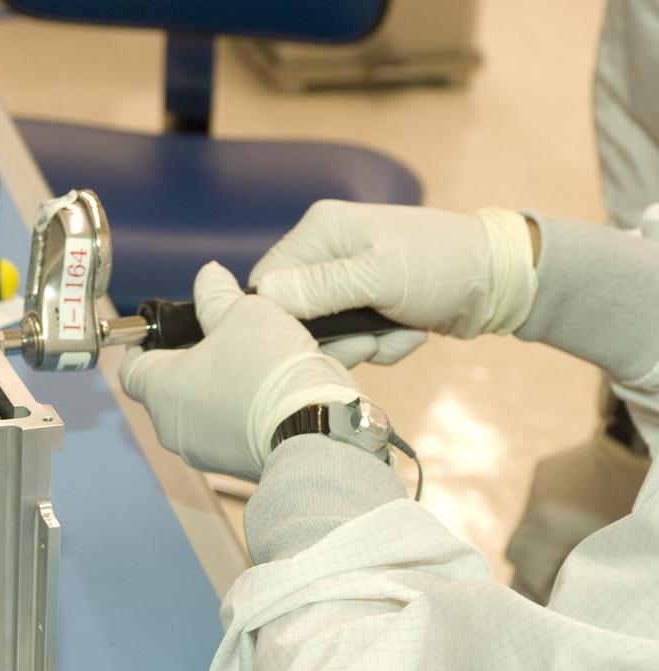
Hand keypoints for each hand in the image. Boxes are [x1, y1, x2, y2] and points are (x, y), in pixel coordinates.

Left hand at [119, 261, 359, 480]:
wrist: (317, 435)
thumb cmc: (271, 372)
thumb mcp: (246, 313)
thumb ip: (219, 295)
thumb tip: (209, 277)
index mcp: (161, 388)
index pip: (131, 366)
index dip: (145, 343)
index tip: (164, 330)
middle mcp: (173, 427)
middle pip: (171, 386)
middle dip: (194, 360)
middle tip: (223, 337)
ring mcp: (204, 452)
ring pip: (204, 409)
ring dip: (224, 385)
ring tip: (258, 361)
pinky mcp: (236, 466)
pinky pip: (233, 430)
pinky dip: (246, 410)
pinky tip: (275, 390)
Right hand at [249, 201, 537, 366]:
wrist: (501, 280)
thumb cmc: (441, 266)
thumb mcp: (378, 277)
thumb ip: (319, 288)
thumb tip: (263, 298)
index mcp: (320, 231)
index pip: (267, 282)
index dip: (282, 319)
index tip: (311, 341)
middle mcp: (327, 253)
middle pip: (297, 314)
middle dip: (337, 337)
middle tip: (370, 341)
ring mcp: (348, 280)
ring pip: (329, 334)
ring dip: (366, 344)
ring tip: (399, 332)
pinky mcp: (369, 304)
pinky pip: (356, 338)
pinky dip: (384, 344)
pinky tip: (411, 331)